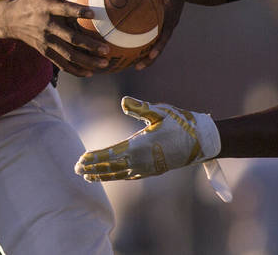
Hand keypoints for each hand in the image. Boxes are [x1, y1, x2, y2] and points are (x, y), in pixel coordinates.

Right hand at [1, 0, 111, 76]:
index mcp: (47, 7)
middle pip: (70, 38)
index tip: (94, 13)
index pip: (64, 10)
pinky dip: (75, 69)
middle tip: (107, 48)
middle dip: (89, 45)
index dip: (78, 11)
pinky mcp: (44, 51)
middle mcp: (46, 26)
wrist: (9, 19)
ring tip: (104, 64)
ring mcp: (45, 41)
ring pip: (68, 54)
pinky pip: (61, 62)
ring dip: (86, 60)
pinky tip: (90, 72)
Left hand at [75, 97, 219, 180]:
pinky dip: (118, 176)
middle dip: (93, 169)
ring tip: (88, 176)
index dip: (94, 158)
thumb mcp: (159, 112)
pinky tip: (113, 175)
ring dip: (103, 175)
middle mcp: (141, 161)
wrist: (201, 141)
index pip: (110, 154)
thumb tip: (124, 101)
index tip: (80, 160)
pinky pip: (130, 176)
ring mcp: (147, 168)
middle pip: (111, 168)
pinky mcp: (153, 171)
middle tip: (76, 169)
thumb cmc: (180, 123)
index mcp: (139, 147)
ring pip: (119, 174)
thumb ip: (140, 107)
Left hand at [96, 0, 182, 71]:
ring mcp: (170, 25)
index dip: (159, 37)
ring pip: (161, 44)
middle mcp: (172, 19)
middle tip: (140, 64)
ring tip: (138, 67)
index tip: (150, 47)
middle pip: (164, 39)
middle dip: (154, 53)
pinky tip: (134, 57)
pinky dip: (147, 49)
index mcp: (170, 6)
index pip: (166, 23)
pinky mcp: (165, 28)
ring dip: (151, 57)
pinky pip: (156, 40)